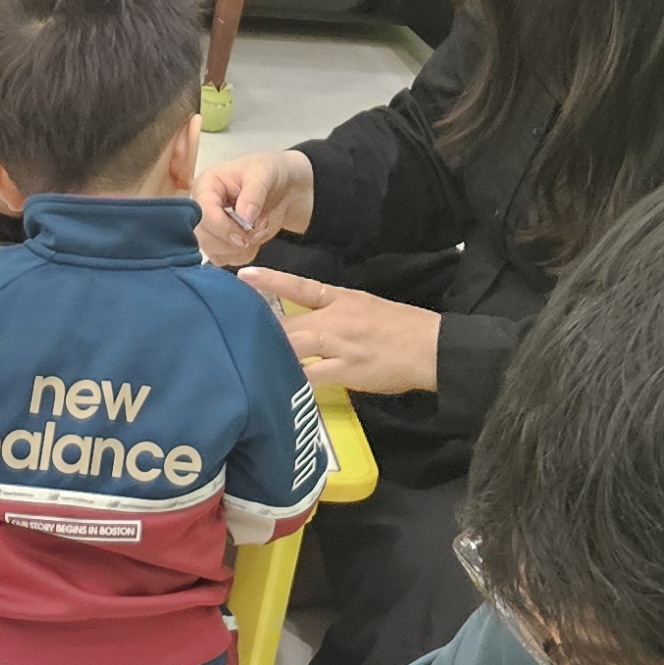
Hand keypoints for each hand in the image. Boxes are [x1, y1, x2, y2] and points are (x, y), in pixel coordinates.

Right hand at [193, 147, 312, 265]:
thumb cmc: (269, 173)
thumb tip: (244, 216)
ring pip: (215, 252)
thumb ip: (254, 192)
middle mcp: (202, 209)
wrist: (283, 188)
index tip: (244, 235)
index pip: (202, 214)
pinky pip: (226, 260)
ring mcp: (210, 228)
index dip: (222, 228)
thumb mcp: (264, 173)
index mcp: (206, 187)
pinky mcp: (220, 244)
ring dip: (241, 249)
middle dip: (233, 241)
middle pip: (205, 238)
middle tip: (257, 229)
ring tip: (259, 229)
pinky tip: (255, 239)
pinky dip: (244, 255)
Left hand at [238, 269, 442, 395]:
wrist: (430, 347)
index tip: (244, 275)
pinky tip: (277, 389)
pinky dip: (294, 383)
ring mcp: (340, 346)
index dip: (271, 281)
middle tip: (232, 335)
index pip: (301, 286)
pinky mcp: (346, 371)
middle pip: (289, 323)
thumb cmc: (400, 328)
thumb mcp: (365, 307)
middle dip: (261, 331)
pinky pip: (312, 378)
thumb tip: (305, 322)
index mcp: (342, 299)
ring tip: (246, 362)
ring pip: (295, 348)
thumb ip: (334, 312)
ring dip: (272, 355)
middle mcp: (336, 319)